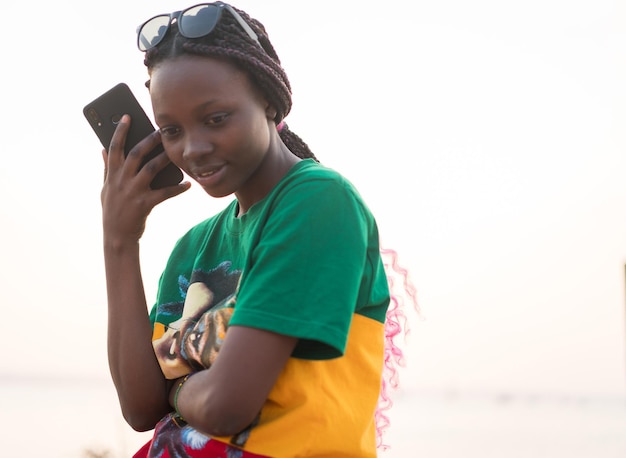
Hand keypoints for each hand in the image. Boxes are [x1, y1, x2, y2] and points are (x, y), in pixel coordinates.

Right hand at [101, 114, 189, 245]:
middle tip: (162, 130)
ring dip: (165, 158)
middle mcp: (121, 180)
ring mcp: (133, 192)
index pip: (114, 147)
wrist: (117, 236)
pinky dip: (177, 188)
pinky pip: (165, 193)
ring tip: (176, 151)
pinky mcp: (144, 204)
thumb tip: (102, 149)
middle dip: (149, 140)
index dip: (120, 131)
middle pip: (136, 154)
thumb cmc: (113, 210)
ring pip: (151, 169)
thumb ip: (106, 168)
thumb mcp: (105, 188)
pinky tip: (187, 184)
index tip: (127, 116)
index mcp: (112, 174)